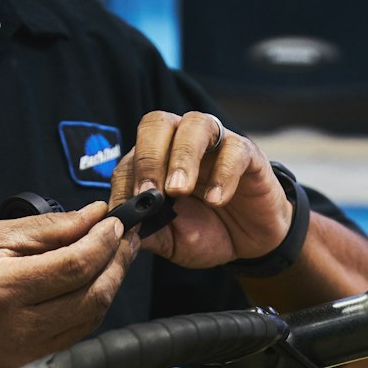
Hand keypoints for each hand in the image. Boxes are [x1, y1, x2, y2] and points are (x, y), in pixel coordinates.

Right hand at [0, 203, 137, 367]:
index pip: (75, 266)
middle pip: (92, 295)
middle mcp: (24, 325)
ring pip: (91, 317)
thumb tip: (91, 216)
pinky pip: (79, 332)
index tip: (115, 224)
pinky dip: (94, 306)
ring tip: (117, 257)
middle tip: (126, 239)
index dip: (103, 243)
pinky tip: (98, 284)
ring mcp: (32, 348)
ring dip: (111, 285)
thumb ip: (49, 229)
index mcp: (8, 289)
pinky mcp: (37, 360)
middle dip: (116, 264)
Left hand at [108, 110, 292, 269]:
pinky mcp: (247, 154)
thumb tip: (118, 231)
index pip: (132, 156)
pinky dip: (222, 175)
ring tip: (179, 190)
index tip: (127, 212)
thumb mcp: (171, 240)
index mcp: (157, 158)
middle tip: (150, 193)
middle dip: (149, 158)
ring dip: (182, 157)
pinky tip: (216, 201)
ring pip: (194, 126)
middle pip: (157, 124)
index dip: (127, 181)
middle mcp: (182, 141)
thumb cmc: (207, 233)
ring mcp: (215, 144)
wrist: (249, 243)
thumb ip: (147, 232)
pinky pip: (233, 151)